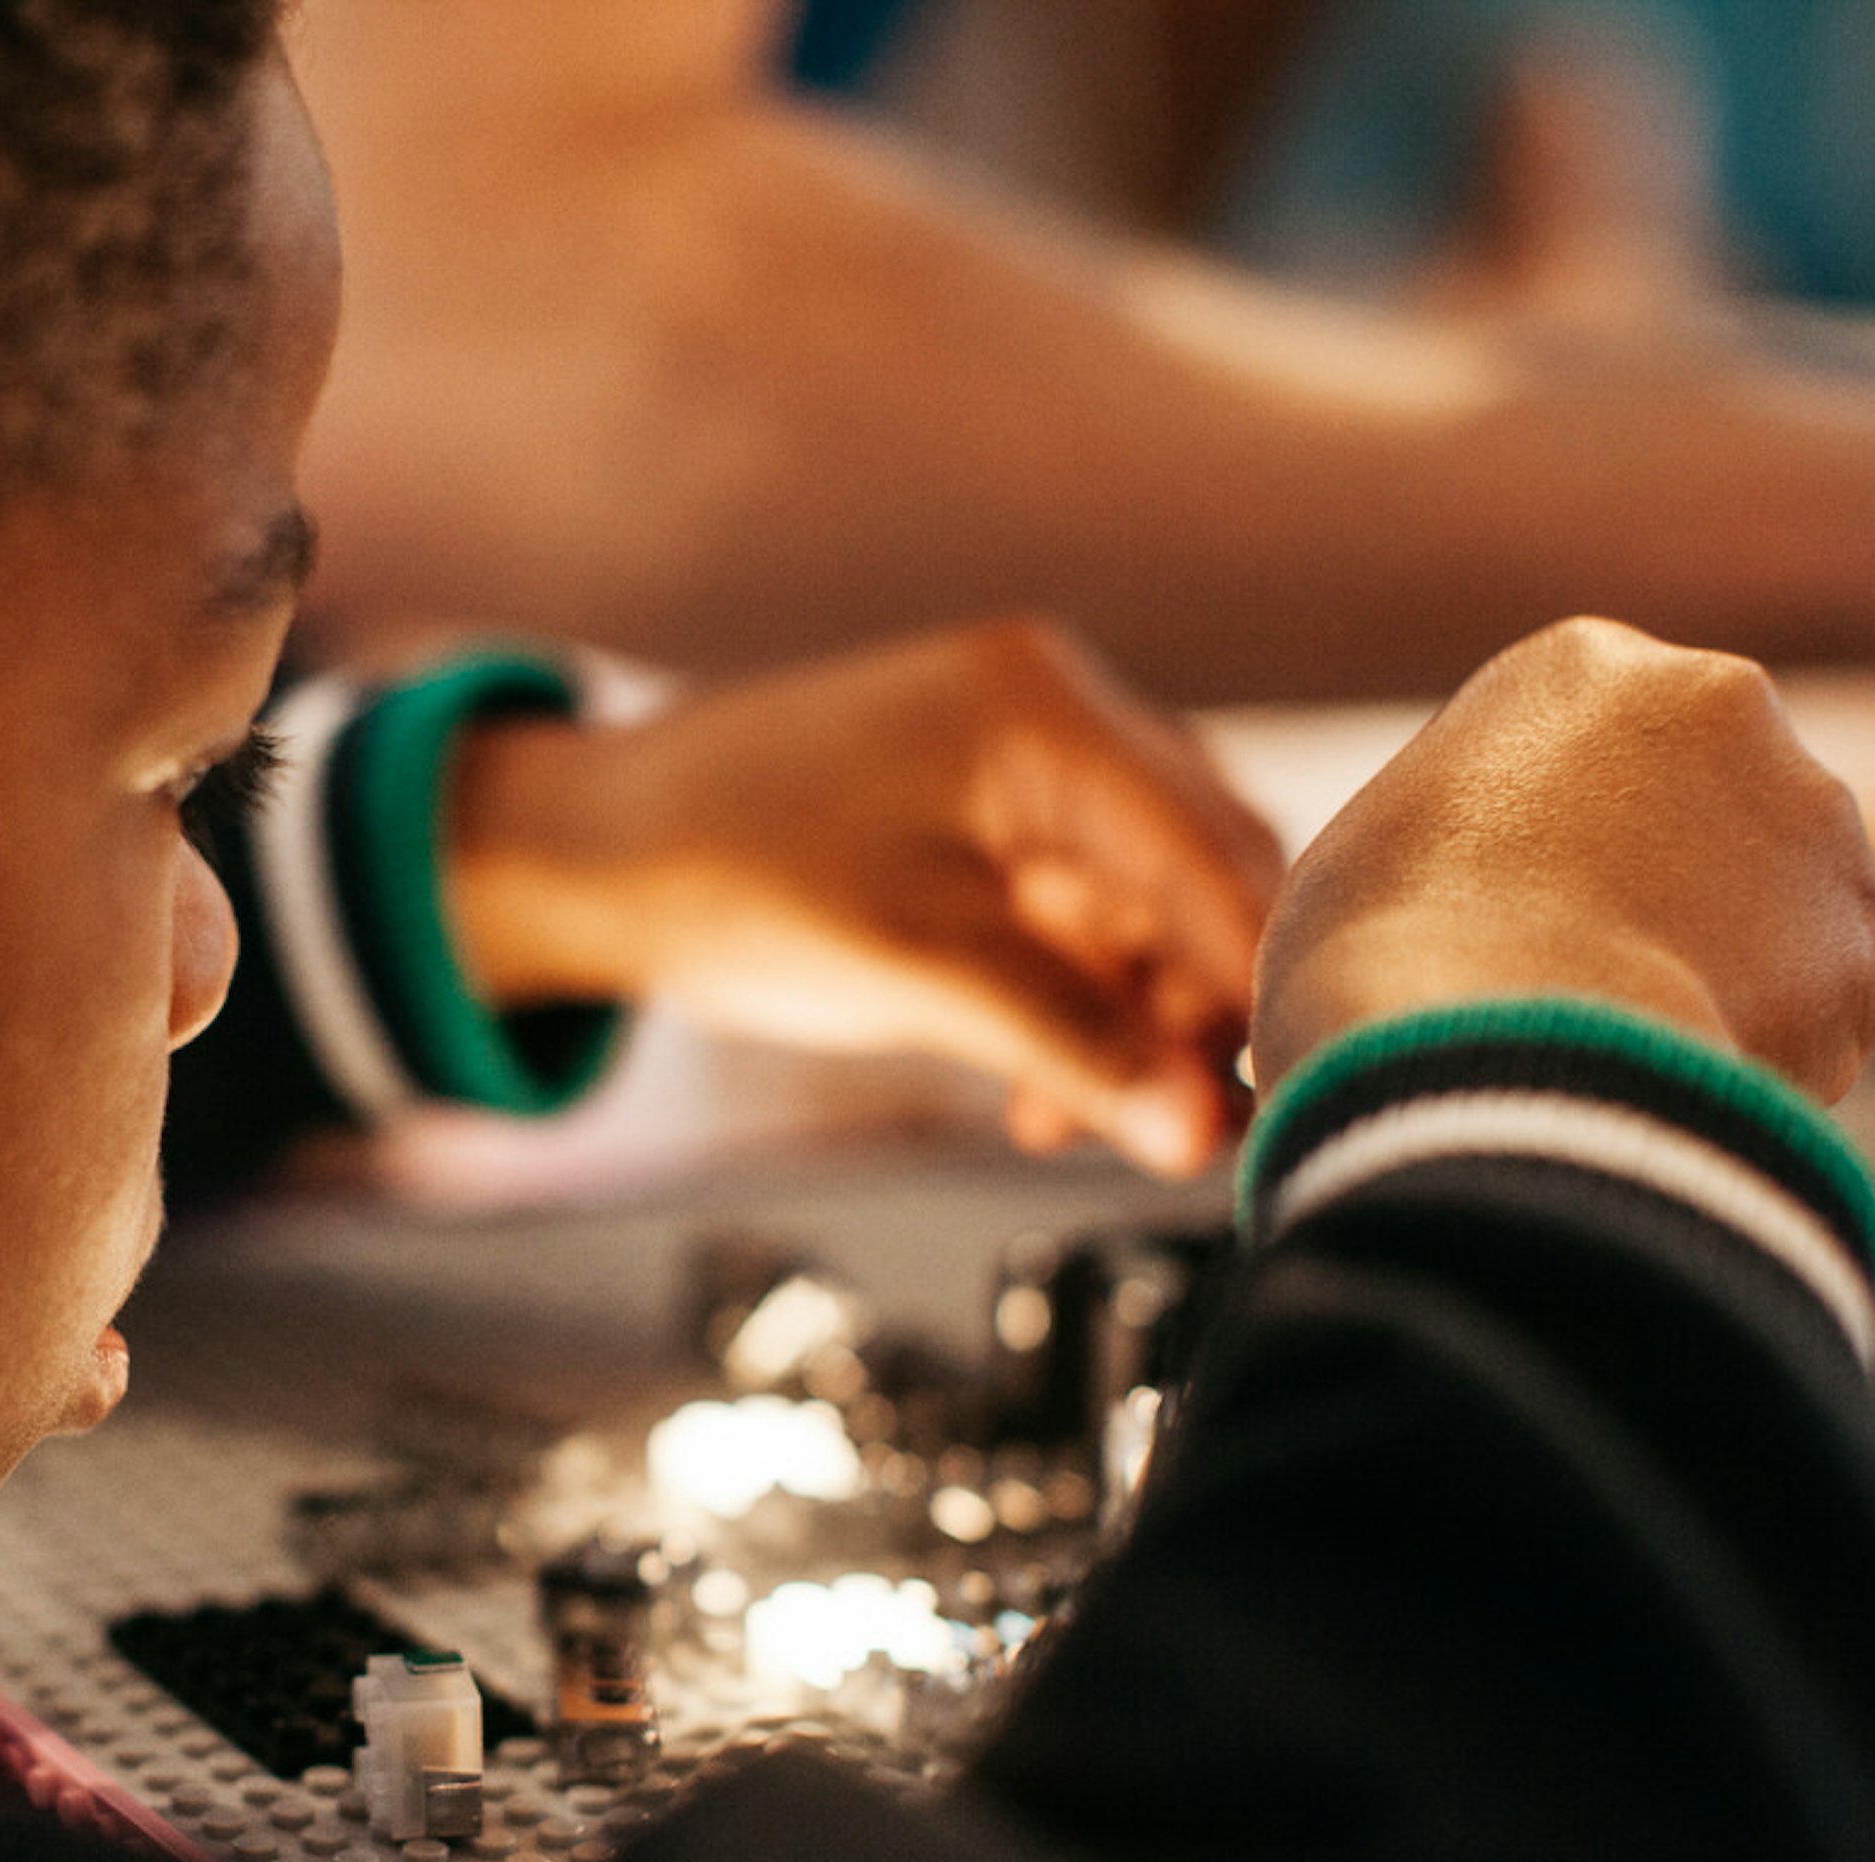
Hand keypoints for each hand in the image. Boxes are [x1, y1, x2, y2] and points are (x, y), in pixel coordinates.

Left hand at [440, 620, 1281, 1176]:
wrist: (590, 856)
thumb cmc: (727, 877)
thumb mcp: (911, 966)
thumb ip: (1063, 1040)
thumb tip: (1194, 1134)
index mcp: (1047, 710)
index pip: (1213, 851)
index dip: (1257, 981)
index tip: (1284, 1098)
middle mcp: (1056, 716)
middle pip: (1200, 875)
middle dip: (1201, 1009)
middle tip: (1192, 1138)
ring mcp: (1024, 771)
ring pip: (1146, 911)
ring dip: (1135, 1025)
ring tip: (1087, 1130)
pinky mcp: (990, 828)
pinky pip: (1079, 923)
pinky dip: (1076, 1008)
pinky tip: (1040, 1100)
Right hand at [1252, 617, 1874, 1098]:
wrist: (1485, 1048)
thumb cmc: (1379, 952)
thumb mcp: (1369, 854)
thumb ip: (1450, 836)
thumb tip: (1469, 891)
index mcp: (1579, 664)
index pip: (1587, 750)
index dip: (1549, 844)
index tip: (1512, 915)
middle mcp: (1720, 699)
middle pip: (1695, 808)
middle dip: (1660, 887)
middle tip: (1577, 981)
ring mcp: (1809, 812)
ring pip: (1769, 905)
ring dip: (1716, 970)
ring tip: (1621, 1047)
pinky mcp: (1858, 938)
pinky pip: (1818, 1009)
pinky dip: (1766, 1056)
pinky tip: (1676, 1082)